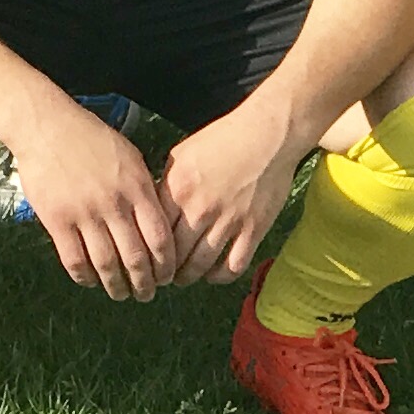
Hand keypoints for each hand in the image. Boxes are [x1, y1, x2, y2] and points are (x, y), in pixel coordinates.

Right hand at [8, 100, 179, 300]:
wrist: (46, 126)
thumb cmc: (91, 139)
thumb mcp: (130, 157)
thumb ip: (145, 190)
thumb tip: (159, 225)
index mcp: (137, 188)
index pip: (160, 239)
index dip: (166, 266)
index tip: (166, 278)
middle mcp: (113, 204)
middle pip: (135, 258)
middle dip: (144, 284)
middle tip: (146, 294)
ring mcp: (84, 213)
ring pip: (106, 264)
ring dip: (116, 286)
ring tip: (120, 294)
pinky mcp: (56, 220)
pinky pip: (74, 260)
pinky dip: (85, 277)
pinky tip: (90, 280)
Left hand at [156, 100, 309, 286]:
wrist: (266, 135)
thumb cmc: (223, 138)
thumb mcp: (182, 154)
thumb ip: (166, 183)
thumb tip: (152, 207)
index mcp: (177, 188)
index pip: (154, 231)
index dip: (148, 250)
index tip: (146, 257)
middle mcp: (199, 209)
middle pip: (175, 253)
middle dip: (165, 271)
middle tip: (162, 276)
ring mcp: (228, 222)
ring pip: (200, 264)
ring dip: (189, 276)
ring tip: (184, 278)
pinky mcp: (253, 230)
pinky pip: (233, 265)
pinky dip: (220, 276)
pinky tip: (214, 275)